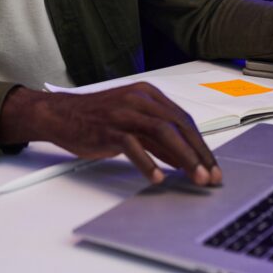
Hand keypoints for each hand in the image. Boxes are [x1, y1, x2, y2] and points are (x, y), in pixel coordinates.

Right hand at [0, 82, 222, 186]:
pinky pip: (133, 146)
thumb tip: (184, 160)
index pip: (184, 120)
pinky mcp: (109, 129)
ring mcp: (124, 113)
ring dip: (183, 157)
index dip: (201, 145)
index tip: (212, 166)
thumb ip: (158, 139)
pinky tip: (158, 178)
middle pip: (178, 126)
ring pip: (163, 133)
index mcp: (149, 95)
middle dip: (199, 153)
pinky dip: (148, 163)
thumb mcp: (133, 123)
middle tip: (210, 175)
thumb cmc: (97, 118)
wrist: (61, 114)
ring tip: (194, 177)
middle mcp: (140, 100)